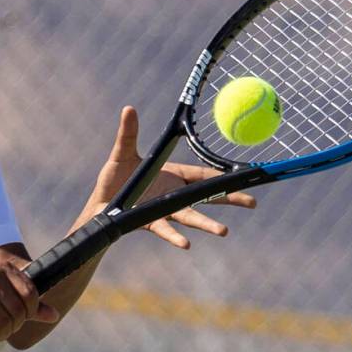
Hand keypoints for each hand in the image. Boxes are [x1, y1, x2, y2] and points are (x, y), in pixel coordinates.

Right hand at [0, 255, 58, 344]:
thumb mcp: (2, 296)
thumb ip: (29, 305)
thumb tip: (53, 315)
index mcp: (4, 268)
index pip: (31, 295)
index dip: (29, 313)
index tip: (19, 319)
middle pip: (18, 311)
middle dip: (13, 327)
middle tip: (3, 329)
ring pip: (3, 322)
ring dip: (0, 335)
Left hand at [83, 106, 256, 248]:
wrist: (98, 205)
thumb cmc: (113, 178)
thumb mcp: (122, 153)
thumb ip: (128, 134)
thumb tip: (128, 108)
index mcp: (171, 175)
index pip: (202, 175)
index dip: (220, 176)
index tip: (241, 177)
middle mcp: (172, 194)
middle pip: (206, 196)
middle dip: (229, 199)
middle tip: (252, 202)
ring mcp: (163, 210)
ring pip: (190, 216)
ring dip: (206, 224)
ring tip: (224, 231)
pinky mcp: (150, 222)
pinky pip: (165, 230)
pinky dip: (174, 237)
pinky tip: (186, 244)